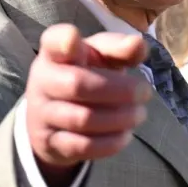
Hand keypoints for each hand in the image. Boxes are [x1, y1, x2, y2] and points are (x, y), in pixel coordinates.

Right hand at [25, 24, 151, 186]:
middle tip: (145, 92)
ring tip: (139, 114)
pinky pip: (82, 146)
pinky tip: (126, 134)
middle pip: (77, 84)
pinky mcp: (49, 142)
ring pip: (82, 119)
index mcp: (55, 52)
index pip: (54, 41)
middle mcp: (42, 80)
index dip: (63, 40)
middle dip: (119, 90)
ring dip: (119, 118)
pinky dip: (110, 142)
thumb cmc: (84, 74)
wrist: (53, 117)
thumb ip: (118, 48)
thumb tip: (138, 44)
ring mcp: (42, 113)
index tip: (75, 40)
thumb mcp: (99, 57)